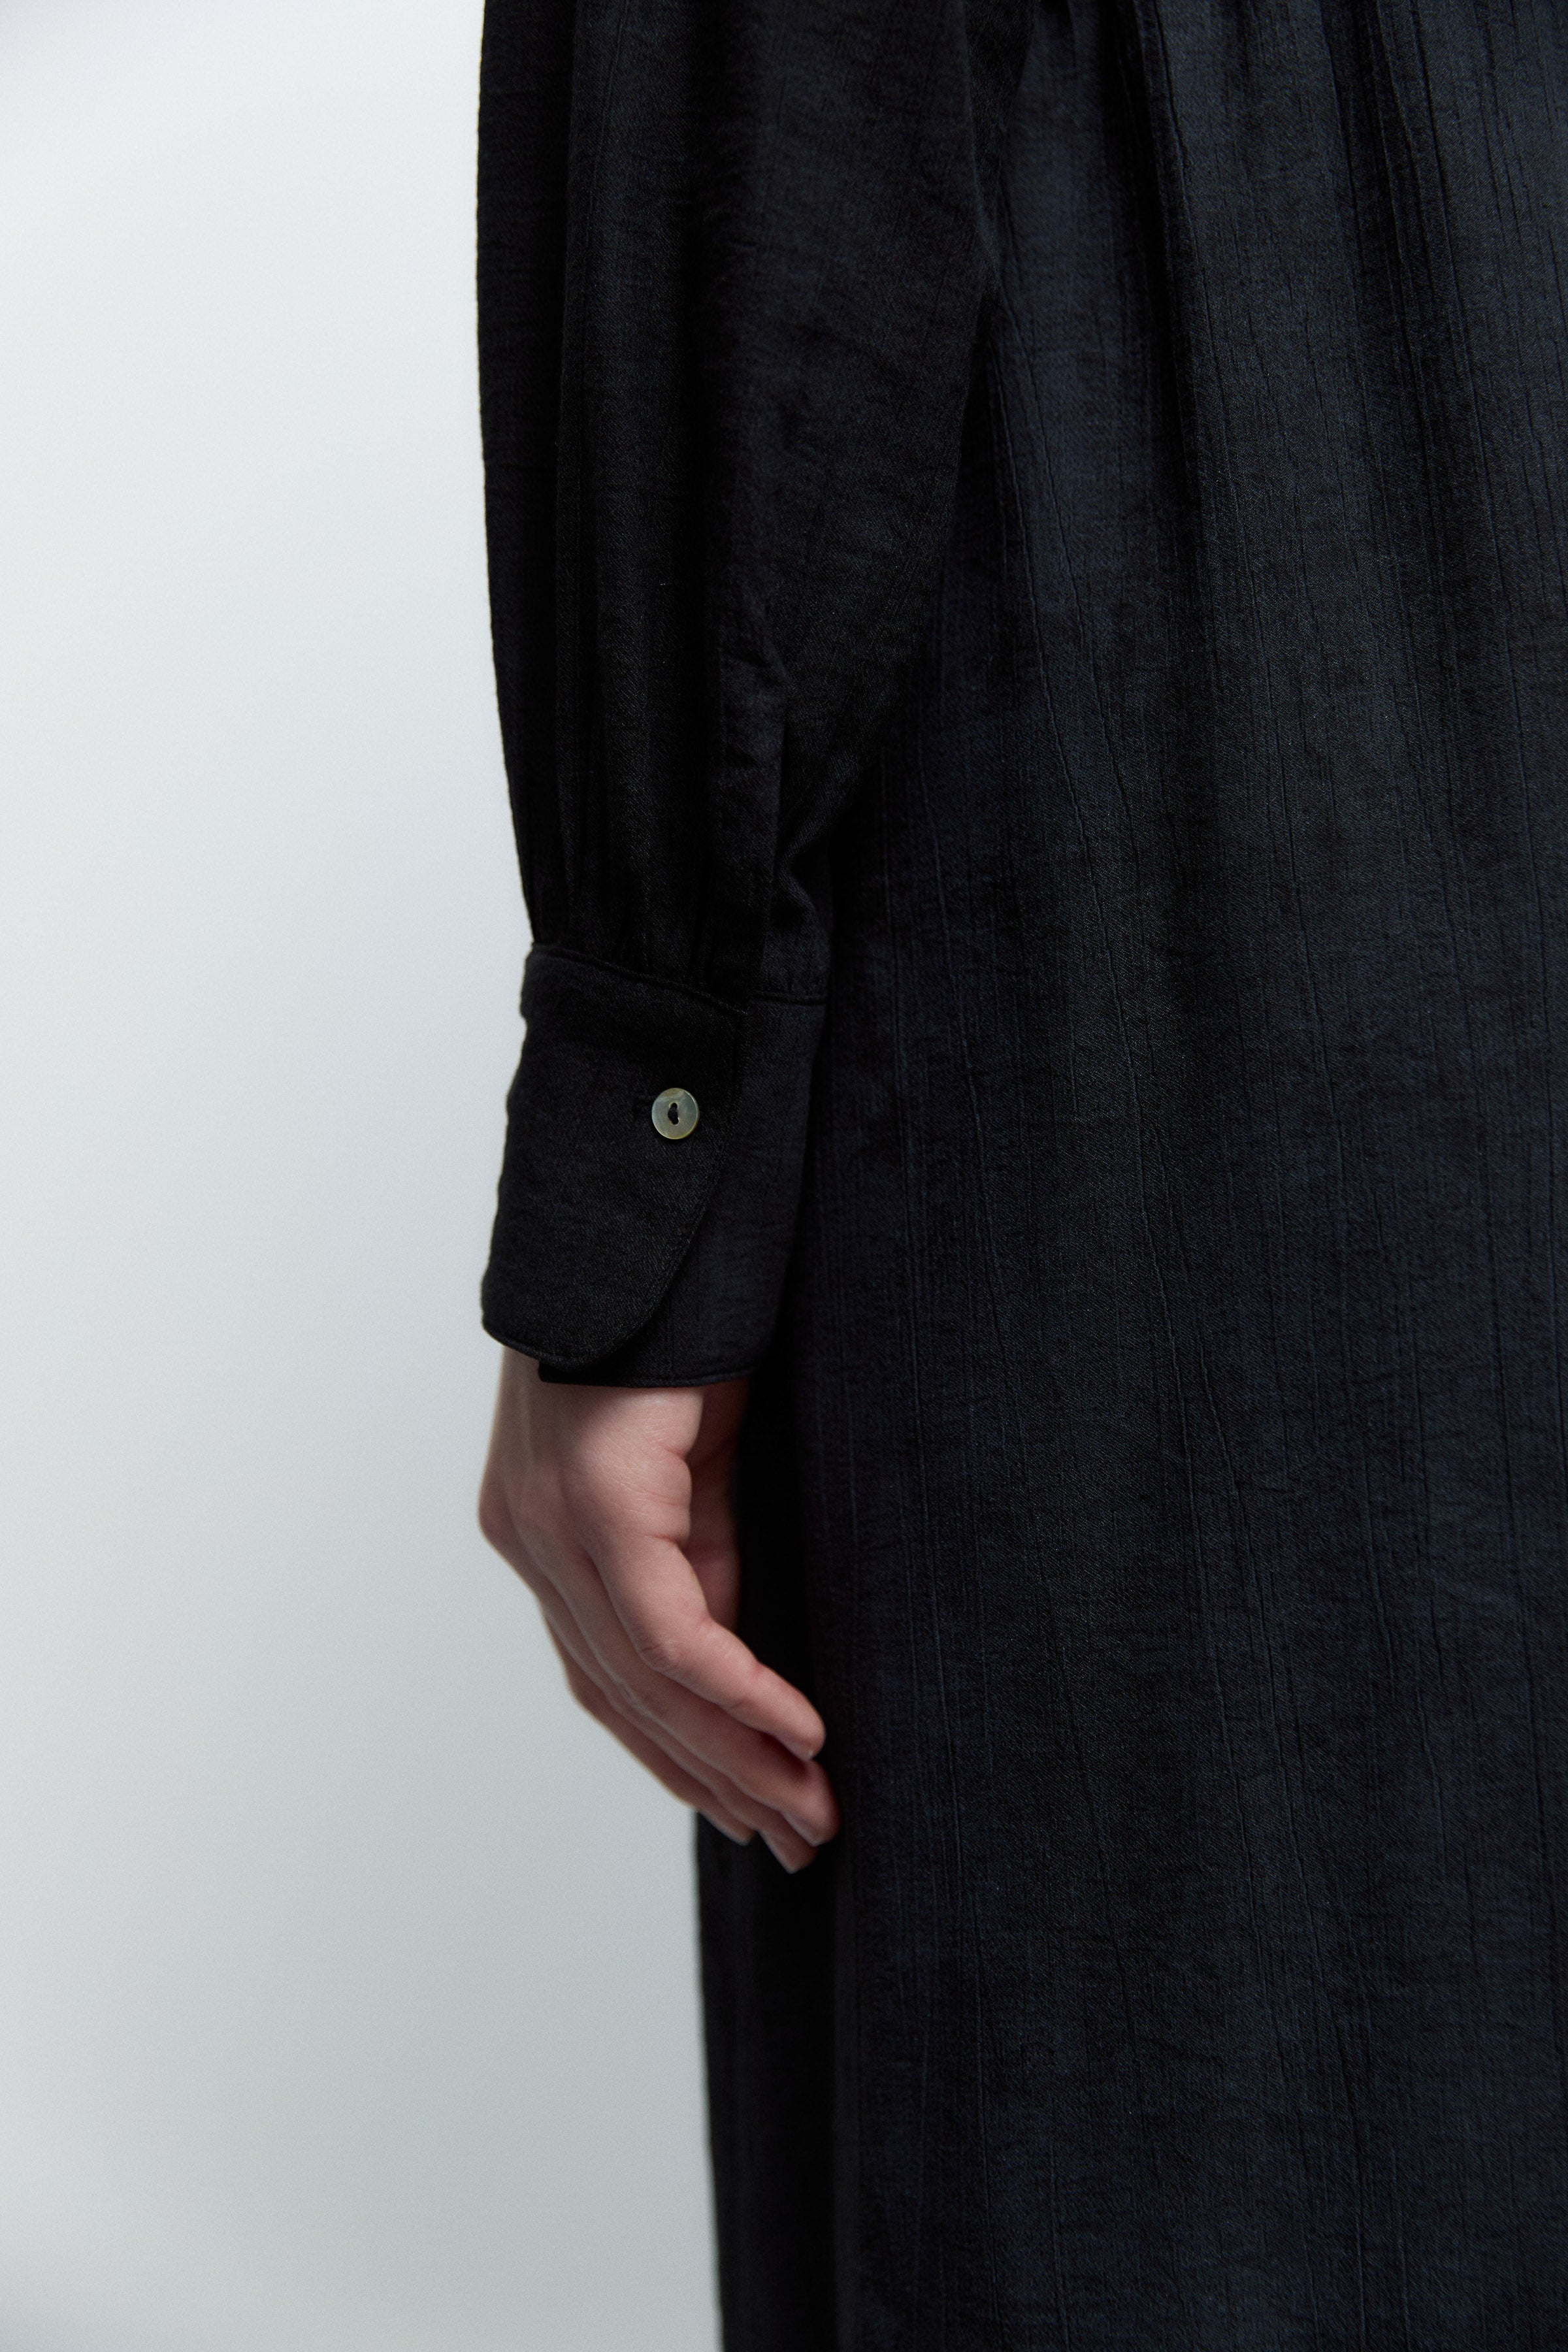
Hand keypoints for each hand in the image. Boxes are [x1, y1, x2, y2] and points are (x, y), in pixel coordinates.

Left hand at [478, 1349, 838, 1869]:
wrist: (652, 1219)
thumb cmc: (679, 1327)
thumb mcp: (699, 1468)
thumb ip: (706, 1556)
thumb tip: (743, 1663)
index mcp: (541, 1531)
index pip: (607, 1677)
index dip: (685, 1754)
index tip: (760, 1810)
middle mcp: (528, 1538)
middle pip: (622, 1699)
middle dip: (717, 1779)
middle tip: (803, 1839)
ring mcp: (549, 1525)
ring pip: (644, 1683)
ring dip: (738, 1755)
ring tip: (816, 1808)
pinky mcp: (594, 1505)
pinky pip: (667, 1633)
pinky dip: (738, 1690)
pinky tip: (800, 1730)